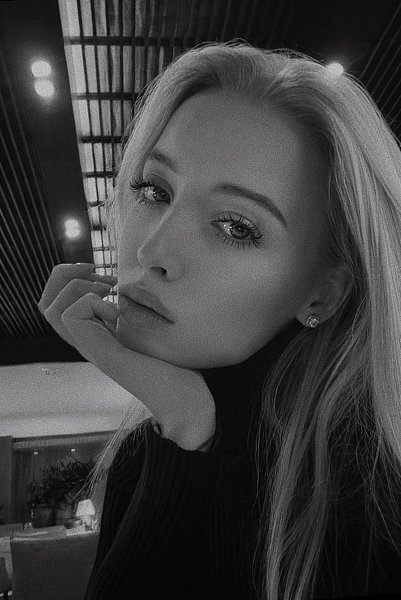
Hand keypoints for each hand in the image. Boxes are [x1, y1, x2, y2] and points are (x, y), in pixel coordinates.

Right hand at [37, 263, 215, 450]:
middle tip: (99, 276)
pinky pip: (72, 316)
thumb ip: (136, 313)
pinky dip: (93, 303)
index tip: (99, 272)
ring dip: (78, 288)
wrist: (184, 400)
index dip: (69, 278)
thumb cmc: (174, 368)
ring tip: (110, 294)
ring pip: (51, 308)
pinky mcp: (99, 352)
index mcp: (98, 334)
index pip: (58, 303)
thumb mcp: (152, 329)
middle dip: (64, 276)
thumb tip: (133, 291)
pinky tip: (118, 315)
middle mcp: (88, 341)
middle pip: (45, 304)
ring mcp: (91, 347)